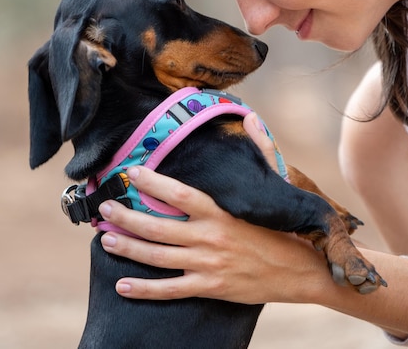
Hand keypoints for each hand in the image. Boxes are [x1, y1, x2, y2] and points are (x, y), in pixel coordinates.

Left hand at [99, 164, 323, 303]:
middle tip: (105, 209)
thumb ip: (262, 149)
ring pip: (158, 257)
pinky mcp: (209, 287)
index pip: (179, 194)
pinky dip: (145, 289)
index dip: (152, 183)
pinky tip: (123, 285)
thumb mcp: (277, 184)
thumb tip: (251, 118)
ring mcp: (207, 264)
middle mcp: (210, 237)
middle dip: (127, 217)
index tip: (131, 173)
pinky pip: (171, 289)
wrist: (302, 271)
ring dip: (128, 248)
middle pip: (158, 227)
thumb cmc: (286, 227)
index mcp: (222, 211)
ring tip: (105, 240)